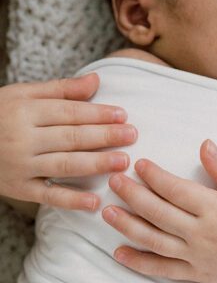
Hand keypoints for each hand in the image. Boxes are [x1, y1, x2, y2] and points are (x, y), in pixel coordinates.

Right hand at [0, 74, 136, 210]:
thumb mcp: (22, 94)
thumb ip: (61, 89)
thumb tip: (96, 81)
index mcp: (25, 111)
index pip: (69, 112)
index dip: (98, 114)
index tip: (123, 115)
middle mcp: (23, 138)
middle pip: (71, 137)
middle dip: (105, 136)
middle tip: (133, 136)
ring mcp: (20, 165)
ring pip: (65, 164)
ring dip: (97, 164)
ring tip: (123, 162)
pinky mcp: (18, 188)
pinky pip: (48, 195)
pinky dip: (71, 200)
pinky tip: (95, 202)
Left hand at [104, 140, 216, 282]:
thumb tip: (203, 144)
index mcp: (216, 209)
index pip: (175, 190)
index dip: (154, 176)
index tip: (138, 164)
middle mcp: (202, 234)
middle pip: (158, 212)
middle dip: (132, 195)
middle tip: (114, 181)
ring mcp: (198, 257)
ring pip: (154, 241)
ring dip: (127, 226)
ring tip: (107, 212)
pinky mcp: (199, 275)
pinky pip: (163, 270)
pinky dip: (139, 262)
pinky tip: (119, 253)